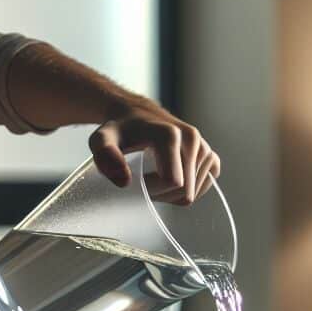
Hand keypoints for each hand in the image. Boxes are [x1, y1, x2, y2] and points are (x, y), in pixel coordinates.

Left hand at [89, 104, 220, 205]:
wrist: (136, 116)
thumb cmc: (119, 131)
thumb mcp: (101, 139)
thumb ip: (104, 155)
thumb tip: (125, 181)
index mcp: (170, 135)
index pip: (172, 182)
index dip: (152, 190)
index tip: (134, 182)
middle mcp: (192, 138)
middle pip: (184, 190)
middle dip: (161, 195)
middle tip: (143, 181)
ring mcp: (204, 147)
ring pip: (193, 192)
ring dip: (171, 193)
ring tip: (154, 177)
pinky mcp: (210, 156)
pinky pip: (203, 186)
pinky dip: (186, 190)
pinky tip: (171, 178)